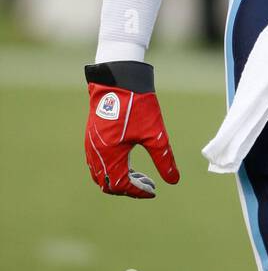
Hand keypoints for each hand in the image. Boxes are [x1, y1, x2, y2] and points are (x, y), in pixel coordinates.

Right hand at [84, 61, 178, 197]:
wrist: (119, 78)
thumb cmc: (137, 105)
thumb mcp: (154, 134)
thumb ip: (164, 159)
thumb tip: (174, 180)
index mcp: (109, 156)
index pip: (121, 186)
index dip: (138, 191)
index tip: (154, 191)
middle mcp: (95, 154)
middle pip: (108, 184)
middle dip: (128, 188)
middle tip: (148, 184)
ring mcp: (90, 145)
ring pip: (101, 174)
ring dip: (119, 179)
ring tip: (140, 175)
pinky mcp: (91, 136)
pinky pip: (97, 162)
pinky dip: (111, 168)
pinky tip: (127, 161)